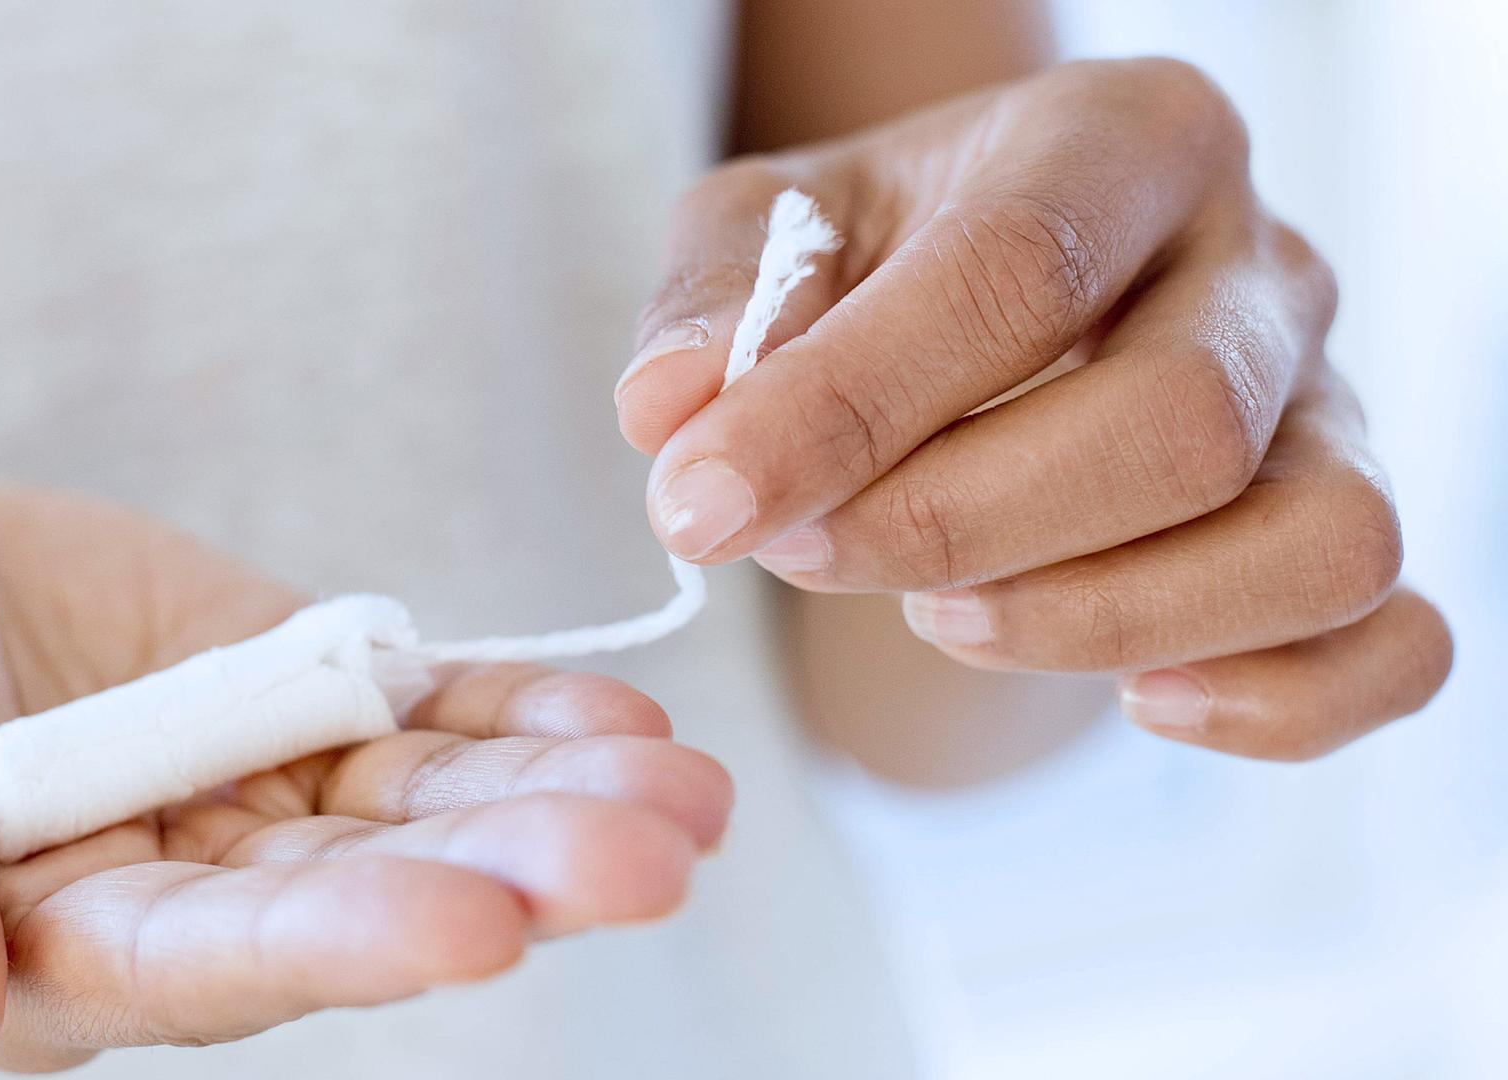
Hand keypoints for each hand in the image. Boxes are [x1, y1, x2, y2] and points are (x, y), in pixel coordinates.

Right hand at [0, 487, 730, 1076]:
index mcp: (56, 943)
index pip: (216, 962)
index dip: (345, 941)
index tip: (479, 922)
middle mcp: (184, 887)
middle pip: (362, 892)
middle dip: (510, 873)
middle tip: (656, 853)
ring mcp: (252, 786)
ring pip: (423, 807)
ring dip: (556, 799)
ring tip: (688, 792)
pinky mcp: (289, 692)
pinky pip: (420, 716)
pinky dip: (516, 716)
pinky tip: (619, 723)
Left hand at [617, 58, 1450, 759]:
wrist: (994, 313)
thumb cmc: (877, 265)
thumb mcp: (769, 234)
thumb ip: (716, 304)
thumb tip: (673, 415)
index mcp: (1121, 136)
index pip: (1013, 270)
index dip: (847, 409)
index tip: (701, 504)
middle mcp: (1257, 258)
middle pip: (1177, 426)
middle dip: (960, 527)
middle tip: (808, 555)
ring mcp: (1332, 399)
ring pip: (1316, 542)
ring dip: (1105, 620)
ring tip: (943, 616)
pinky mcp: (1354, 522)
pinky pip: (1396, 639)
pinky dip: (1278, 702)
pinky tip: (1136, 701)